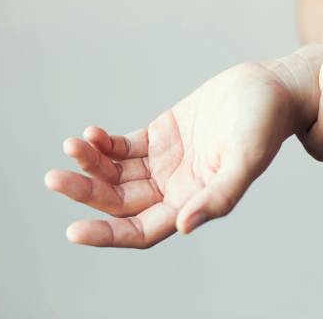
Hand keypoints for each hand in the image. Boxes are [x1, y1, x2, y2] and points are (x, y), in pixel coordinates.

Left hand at [45, 63, 304, 247]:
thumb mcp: (245, 159)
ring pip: (116, 173)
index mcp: (193, 202)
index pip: (143, 230)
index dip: (109, 234)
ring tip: (72, 146)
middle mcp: (175, 187)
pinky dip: (104, 143)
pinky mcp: (159, 136)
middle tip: (55, 178)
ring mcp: (164, 162)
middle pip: (120, 202)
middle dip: (87, 192)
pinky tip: (91, 134)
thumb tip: (184, 227)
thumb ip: (218, 196)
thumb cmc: (264, 125)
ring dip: (91, 163)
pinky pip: (123, 147)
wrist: (267, 88)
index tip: (74, 231)